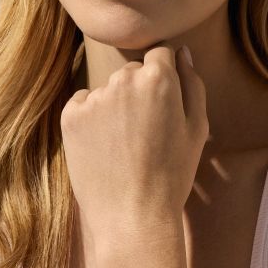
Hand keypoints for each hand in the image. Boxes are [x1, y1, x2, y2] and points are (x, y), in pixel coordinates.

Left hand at [60, 44, 208, 240]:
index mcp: (159, 78)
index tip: (162, 104)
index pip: (160, 54)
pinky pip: (83, 104)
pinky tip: (104, 147)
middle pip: (132, 71)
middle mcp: (123, 80)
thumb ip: (192, 84)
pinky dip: (91, 119)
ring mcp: (94, 97)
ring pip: (108, 90)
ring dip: (115, 107)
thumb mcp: (197, 130)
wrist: (132, 216)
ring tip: (123, 145)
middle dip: (139, 91)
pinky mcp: (70, 116)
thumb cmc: (172, 176)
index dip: (164, 77)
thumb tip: (182, 52)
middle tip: (145, 131)